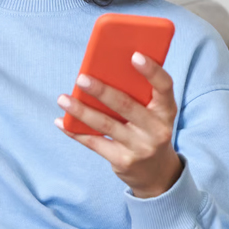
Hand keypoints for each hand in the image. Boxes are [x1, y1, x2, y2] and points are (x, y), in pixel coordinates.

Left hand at [54, 52, 183, 197]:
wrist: (156, 173)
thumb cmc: (149, 130)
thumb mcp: (154, 113)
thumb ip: (138, 95)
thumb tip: (102, 70)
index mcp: (166, 110)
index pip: (165, 86)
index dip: (152, 71)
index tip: (135, 55)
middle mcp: (156, 129)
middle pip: (126, 106)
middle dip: (102, 91)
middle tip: (81, 78)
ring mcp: (140, 147)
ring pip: (106, 125)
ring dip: (81, 111)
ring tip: (63, 99)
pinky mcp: (123, 161)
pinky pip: (95, 143)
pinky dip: (76, 131)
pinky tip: (61, 121)